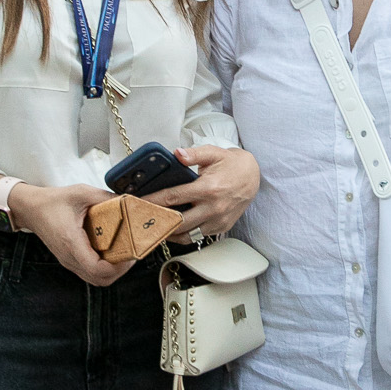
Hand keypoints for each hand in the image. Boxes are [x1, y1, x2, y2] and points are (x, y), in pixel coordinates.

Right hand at [5, 180, 131, 286]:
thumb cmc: (53, 201)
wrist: (31, 209)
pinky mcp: (70, 260)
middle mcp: (70, 257)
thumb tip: (129, 201)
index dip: (118, 267)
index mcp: (72, 242)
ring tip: (124, 254)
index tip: (130, 254)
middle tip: (132, 253)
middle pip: (100, 280)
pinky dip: (104, 268)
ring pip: (96, 279)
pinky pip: (90, 272)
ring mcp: (69, 261)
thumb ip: (106, 197)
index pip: (97, 269)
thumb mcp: (81, 193)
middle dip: (120, 270)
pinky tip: (111, 252)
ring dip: (113, 271)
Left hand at [144, 145, 259, 238]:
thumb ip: (193, 154)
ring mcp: (218, 220)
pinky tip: (173, 229)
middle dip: (156, 222)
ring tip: (154, 227)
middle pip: (177, 222)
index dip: (152, 202)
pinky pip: (198, 236)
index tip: (137, 204)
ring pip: (187, 235)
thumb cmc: (231, 165)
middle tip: (140, 220)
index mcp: (208, 189)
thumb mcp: (213, 153)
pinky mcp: (222, 227)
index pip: (173, 198)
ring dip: (168, 233)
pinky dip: (184, 234)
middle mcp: (213, 208)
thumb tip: (176, 153)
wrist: (253, 176)